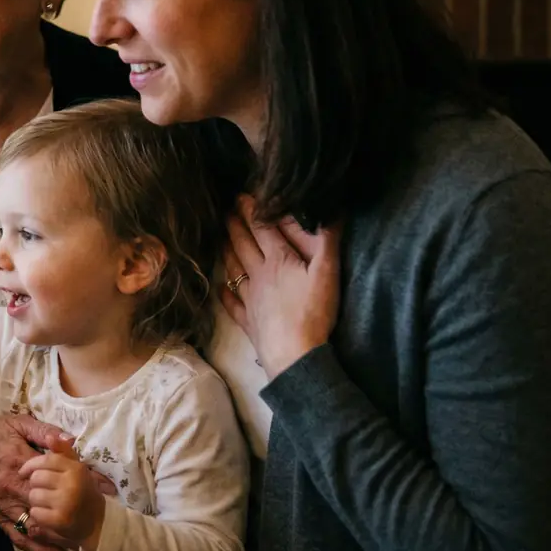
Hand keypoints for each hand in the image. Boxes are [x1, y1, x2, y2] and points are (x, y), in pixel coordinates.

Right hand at [0, 414, 105, 550]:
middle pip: (48, 505)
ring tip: (81, 541)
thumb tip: (70, 439)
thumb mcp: (16, 423)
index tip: (103, 489)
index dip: (80, 482)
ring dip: (58, 535)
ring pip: (35, 525)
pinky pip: (17, 535)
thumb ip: (44, 430)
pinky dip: (37, 547)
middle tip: (98, 520)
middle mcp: (11, 487)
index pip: (55, 475)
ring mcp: (3, 504)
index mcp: (19, 461)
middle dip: (73, 514)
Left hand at [20, 436, 105, 550]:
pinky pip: (35, 512)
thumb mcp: (76, 468)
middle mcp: (71, 484)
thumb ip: (62, 451)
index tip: (23, 471)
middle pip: (36, 478)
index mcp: (75, 468)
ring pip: (34, 495)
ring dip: (36, 500)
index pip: (45, 460)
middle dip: (36, 484)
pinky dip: (38, 514)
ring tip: (47, 502)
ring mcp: (66, 503)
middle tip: (44, 490)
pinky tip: (48, 514)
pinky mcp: (60, 520)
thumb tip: (50, 437)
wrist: (98, 522)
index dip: (30, 465)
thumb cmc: (83, 490)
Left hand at [221, 195, 342, 377]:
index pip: (261, 228)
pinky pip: (232, 304)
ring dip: (226, 250)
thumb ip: (327, 240)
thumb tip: (330, 210)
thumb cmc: (313, 312)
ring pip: (233, 268)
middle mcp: (258, 275)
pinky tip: (221, 288)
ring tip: (220, 238)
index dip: (251, 210)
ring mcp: (250, 299)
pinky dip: (226, 293)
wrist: (295, 355)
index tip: (241, 195)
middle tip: (225, 210)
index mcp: (277, 260)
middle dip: (234, 225)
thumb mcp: (327, 273)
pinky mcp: (248, 321)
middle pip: (242, 244)